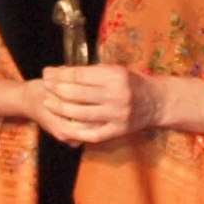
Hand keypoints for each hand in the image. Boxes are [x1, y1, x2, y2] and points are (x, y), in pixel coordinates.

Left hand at [29, 63, 167, 148]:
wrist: (158, 102)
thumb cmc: (133, 82)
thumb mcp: (116, 70)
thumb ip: (93, 73)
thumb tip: (62, 72)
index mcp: (116, 76)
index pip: (80, 75)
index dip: (60, 74)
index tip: (47, 72)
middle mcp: (117, 95)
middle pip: (78, 93)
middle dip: (57, 89)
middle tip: (45, 85)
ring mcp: (117, 115)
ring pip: (81, 113)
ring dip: (61, 108)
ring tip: (48, 102)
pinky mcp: (118, 131)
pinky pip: (92, 133)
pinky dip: (76, 130)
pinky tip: (63, 123)